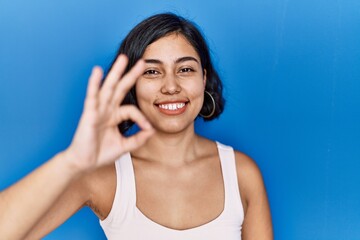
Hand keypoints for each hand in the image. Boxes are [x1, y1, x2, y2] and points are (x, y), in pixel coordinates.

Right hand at [64, 55, 153, 171]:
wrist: (83, 163)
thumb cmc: (100, 153)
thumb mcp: (125, 146)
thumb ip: (139, 138)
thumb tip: (152, 130)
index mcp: (115, 116)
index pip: (132, 110)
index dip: (142, 118)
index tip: (148, 129)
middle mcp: (107, 110)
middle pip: (121, 88)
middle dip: (131, 75)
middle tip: (142, 62)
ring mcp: (98, 110)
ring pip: (108, 88)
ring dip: (116, 72)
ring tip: (123, 59)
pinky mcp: (89, 114)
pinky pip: (92, 96)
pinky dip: (94, 83)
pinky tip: (97, 71)